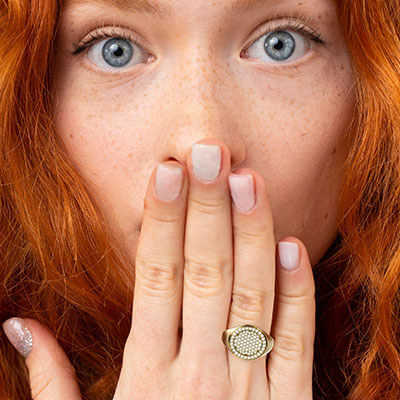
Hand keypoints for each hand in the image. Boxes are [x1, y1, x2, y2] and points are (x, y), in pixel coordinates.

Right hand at [2, 139, 315, 398]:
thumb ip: (52, 383)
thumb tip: (15, 325)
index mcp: (147, 375)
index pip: (154, 275)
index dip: (160, 219)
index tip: (165, 170)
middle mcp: (198, 374)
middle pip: (204, 272)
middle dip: (206, 207)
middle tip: (209, 152)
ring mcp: (248, 390)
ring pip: (252, 297)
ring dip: (252, 235)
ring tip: (248, 180)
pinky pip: (295, 342)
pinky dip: (298, 294)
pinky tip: (293, 247)